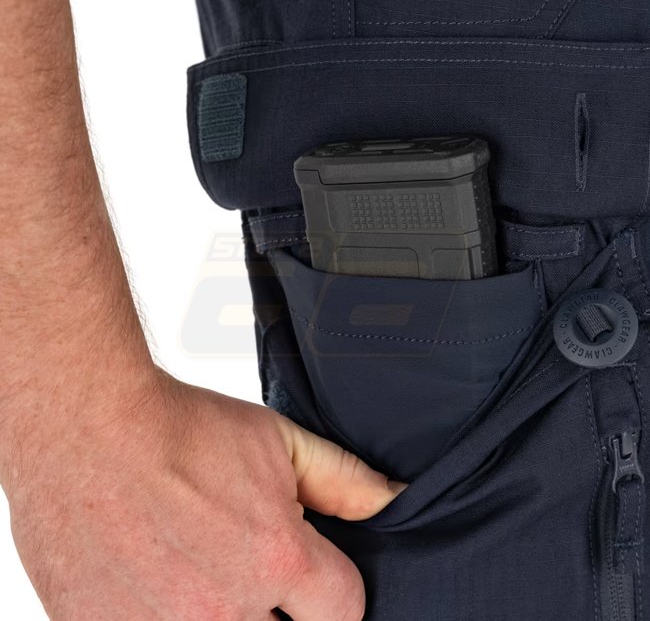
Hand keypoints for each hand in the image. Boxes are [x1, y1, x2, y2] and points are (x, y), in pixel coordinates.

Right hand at [6, 371, 405, 619]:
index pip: (345, 610)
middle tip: (253, 570)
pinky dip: (172, 614)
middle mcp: (224, 608)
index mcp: (277, 559)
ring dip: (227, 613)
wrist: (90, 427)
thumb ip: (345, 480)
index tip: (314, 575)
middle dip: (283, 609)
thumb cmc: (180, 429)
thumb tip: (396, 500)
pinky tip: (165, 582)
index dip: (335, 591)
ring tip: (205, 570)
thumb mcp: (276, 441)